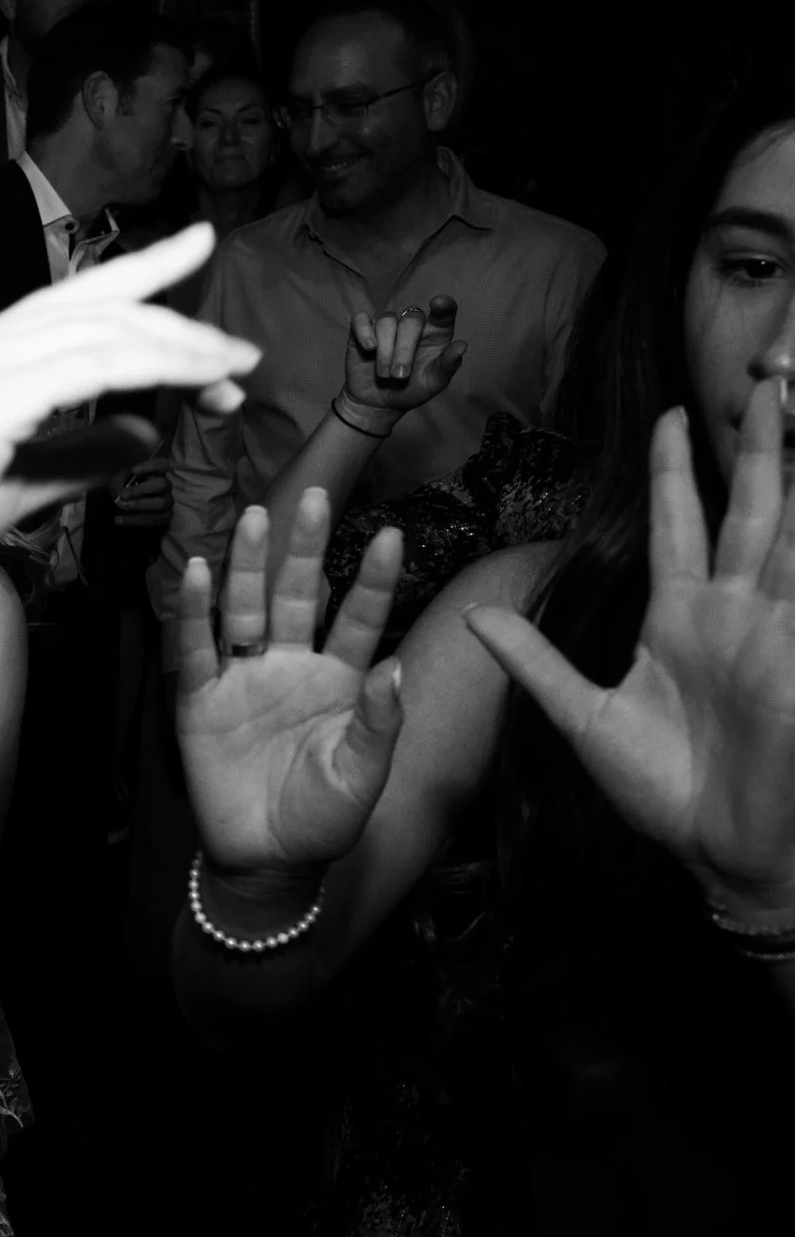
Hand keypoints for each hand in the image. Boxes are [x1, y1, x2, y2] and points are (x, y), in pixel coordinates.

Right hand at [0, 224, 258, 597]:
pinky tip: (196, 383)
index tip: (198, 249)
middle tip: (243, 350)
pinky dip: (157, 369)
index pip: (77, 299)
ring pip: (109, 332)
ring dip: (182, 351)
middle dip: (180, 320)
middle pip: (102, 304)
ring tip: (234, 373)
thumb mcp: (24, 482)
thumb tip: (146, 431)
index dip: (143, 271)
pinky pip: (99, 365)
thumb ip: (85, 453)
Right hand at [175, 489, 408, 871]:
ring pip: (245, 609)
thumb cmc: (323, 819)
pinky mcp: (200, 700)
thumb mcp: (364, 776)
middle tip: (311, 495)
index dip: (371, 579)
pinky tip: (200, 573)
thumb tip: (392, 668)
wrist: (267, 859)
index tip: (389, 534)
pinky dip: (196, 611)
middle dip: (302, 547)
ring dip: (248, 564)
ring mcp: (244, 679)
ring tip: (254, 518)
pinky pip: (197, 648)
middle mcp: (291, 667)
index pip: (357, 617)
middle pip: (295, 595)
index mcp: (339, 680)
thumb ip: (379, 723)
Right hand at [341, 296, 464, 427]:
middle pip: (411, 320)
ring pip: (386, 321)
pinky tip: (369, 348)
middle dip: (404, 350)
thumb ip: (448, 365)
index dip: (444, 305)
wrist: (379, 403)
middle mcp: (412, 325)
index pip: (443, 312)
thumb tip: (462, 345)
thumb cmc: (412, 390)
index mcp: (435, 333)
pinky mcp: (362, 331)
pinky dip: (364, 332)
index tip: (439, 303)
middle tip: (400, 376)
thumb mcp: (433, 383)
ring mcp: (387, 326)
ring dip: (385, 351)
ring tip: (384, 374)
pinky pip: (361, 320)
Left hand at [467, 391, 794, 929]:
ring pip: (789, 537)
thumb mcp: (581, 717)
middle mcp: (734, 615)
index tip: (670, 417)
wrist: (719, 854)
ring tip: (792, 412)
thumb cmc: (663, 792)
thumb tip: (473, 618)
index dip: (677, 473)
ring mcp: (775, 636)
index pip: (679, 526)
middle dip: (754, 449)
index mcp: (682, 620)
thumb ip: (533, 661)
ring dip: (792, 479)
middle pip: (748, 512)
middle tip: (765, 382)